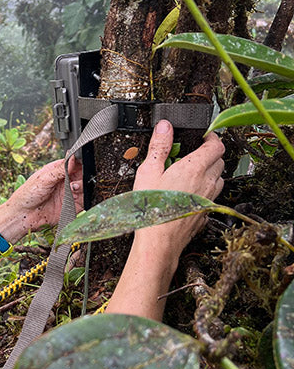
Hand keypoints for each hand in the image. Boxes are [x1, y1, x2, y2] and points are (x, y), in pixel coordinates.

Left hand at [6, 156, 82, 229]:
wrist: (23, 216)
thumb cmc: (27, 194)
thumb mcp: (44, 178)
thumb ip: (61, 169)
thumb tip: (73, 156)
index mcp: (58, 171)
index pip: (75, 164)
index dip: (80, 164)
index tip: (81, 166)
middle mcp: (65, 182)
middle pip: (82, 176)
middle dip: (83, 177)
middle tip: (75, 180)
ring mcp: (69, 195)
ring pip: (84, 189)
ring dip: (82, 188)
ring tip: (72, 189)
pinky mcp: (71, 208)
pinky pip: (83, 203)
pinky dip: (83, 200)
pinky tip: (75, 198)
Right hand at [133, 119, 224, 256]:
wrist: (159, 241)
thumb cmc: (151, 208)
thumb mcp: (148, 171)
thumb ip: (160, 146)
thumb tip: (165, 127)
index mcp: (194, 168)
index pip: (217, 145)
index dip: (212, 138)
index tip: (204, 136)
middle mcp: (207, 183)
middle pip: (220, 161)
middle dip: (210, 154)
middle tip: (194, 153)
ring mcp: (209, 200)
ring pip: (219, 179)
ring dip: (210, 172)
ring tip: (192, 173)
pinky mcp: (206, 213)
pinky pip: (213, 197)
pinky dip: (206, 191)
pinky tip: (190, 193)